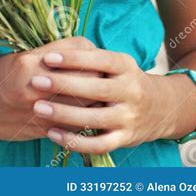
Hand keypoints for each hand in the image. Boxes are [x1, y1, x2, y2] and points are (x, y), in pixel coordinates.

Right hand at [0, 36, 102, 141]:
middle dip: (99, 75)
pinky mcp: (41, 129)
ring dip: (96, 98)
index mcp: (30, 63)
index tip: (95, 51)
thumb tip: (81, 49)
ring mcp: (39, 112)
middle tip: (107, 72)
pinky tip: (88, 112)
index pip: (74, 52)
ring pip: (83, 105)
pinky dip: (84, 118)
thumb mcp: (19, 55)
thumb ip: (50, 53)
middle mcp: (36, 88)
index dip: (89, 51)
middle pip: (85, 79)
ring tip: (103, 92)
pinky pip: (72, 125)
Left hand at [31, 46, 162, 154]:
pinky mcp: (125, 139)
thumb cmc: (123, 79)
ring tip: (38, 108)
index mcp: (126, 66)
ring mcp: (129, 117)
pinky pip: (99, 145)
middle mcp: (131, 91)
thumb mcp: (115, 62)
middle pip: (97, 89)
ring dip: (65, 114)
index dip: (74, 59)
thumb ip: (90, 57)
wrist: (160, 108)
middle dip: (64, 85)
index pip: (100, 60)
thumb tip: (52, 50)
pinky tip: (52, 134)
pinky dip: (75, 142)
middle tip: (36, 81)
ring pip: (96, 119)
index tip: (48, 57)